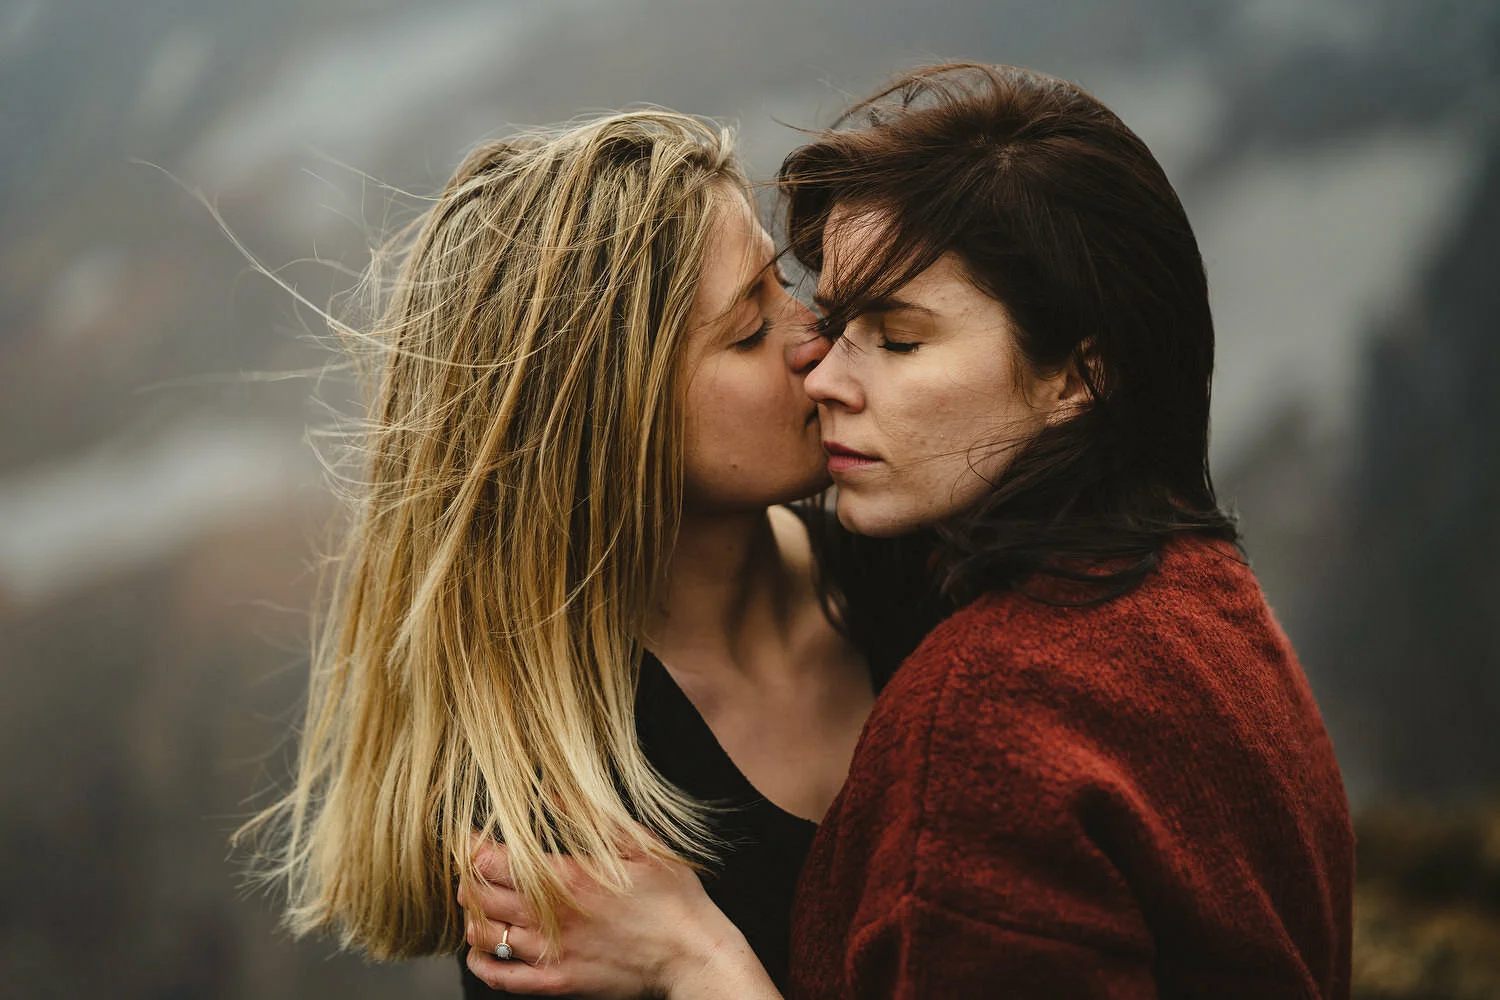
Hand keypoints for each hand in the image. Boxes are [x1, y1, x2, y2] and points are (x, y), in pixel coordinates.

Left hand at [459, 833, 780, 997]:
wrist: (692, 954)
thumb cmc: (673, 898)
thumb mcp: (640, 843)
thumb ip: (591, 816)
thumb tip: (552, 791)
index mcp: (567, 877)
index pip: (491, 861)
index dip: (471, 848)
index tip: (468, 839)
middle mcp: (550, 916)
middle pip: (479, 896)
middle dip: (468, 878)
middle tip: (473, 868)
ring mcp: (551, 953)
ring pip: (483, 935)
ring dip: (472, 916)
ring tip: (479, 904)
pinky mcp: (557, 982)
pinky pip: (500, 978)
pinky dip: (480, 963)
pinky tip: (482, 949)